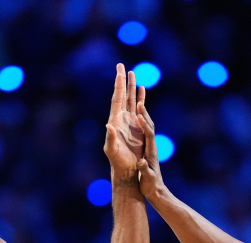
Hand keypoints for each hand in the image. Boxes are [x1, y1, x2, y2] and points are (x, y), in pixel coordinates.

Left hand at [104, 63, 145, 177]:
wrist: (126, 168)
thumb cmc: (117, 161)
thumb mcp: (111, 150)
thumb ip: (110, 138)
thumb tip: (108, 126)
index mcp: (115, 120)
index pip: (117, 99)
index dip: (119, 86)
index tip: (119, 72)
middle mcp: (121, 118)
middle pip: (123, 95)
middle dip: (123, 81)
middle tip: (122, 65)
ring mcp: (129, 121)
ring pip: (131, 100)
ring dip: (132, 87)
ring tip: (133, 73)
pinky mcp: (137, 126)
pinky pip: (138, 109)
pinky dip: (140, 98)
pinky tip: (141, 90)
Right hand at [135, 100, 162, 198]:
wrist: (155, 190)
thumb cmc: (150, 185)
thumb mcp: (147, 178)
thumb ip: (145, 170)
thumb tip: (141, 163)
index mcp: (151, 152)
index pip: (149, 134)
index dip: (145, 125)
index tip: (139, 115)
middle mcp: (152, 147)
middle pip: (149, 127)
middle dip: (144, 114)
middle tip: (139, 101)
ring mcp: (150, 147)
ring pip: (148, 127)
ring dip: (144, 115)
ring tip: (139, 102)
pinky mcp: (147, 149)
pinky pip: (145, 132)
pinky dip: (142, 122)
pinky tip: (137, 116)